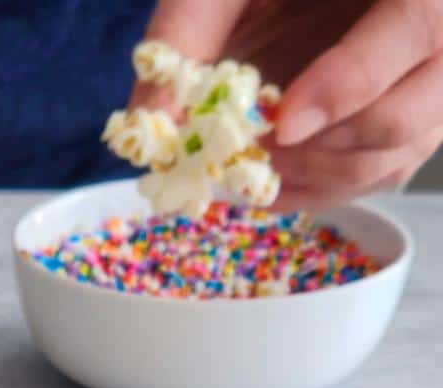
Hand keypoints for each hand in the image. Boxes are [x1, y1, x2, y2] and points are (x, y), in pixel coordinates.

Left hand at [132, 0, 442, 208]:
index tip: (284, 123)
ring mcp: (434, 82)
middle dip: (325, 150)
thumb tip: (144, 122)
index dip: (350, 83)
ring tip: (247, 170)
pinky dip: (320, 189)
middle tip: (252, 154)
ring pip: (396, 157)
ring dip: (315, 180)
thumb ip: (188, 27)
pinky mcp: (413, 118)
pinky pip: (380, 173)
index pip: (417, 28)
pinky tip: (266, 183)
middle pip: (411, 115)